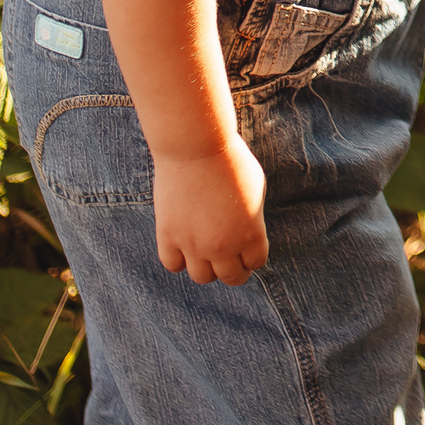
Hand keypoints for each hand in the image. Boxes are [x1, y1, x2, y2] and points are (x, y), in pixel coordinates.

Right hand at [154, 137, 267, 284]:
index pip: (256, 263)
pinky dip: (179, 259)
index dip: (252, 256)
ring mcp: (194, 244)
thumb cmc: (230, 162)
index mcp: (251, 234)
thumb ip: (253, 219)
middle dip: (234, 269)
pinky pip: (173, 265)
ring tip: (207, 250)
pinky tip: (184, 243)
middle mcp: (224, 246)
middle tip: (230, 256)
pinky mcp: (168, 237)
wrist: (196, 147)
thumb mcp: (256, 190)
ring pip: (202, 277)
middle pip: (232, 277)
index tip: (247, 247)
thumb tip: (247, 237)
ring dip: (207, 267)